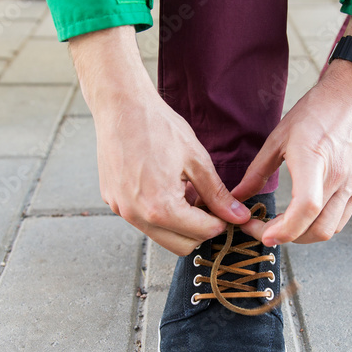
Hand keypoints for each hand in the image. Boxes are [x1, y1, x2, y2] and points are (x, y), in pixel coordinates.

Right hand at [70, 26, 250, 254]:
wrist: (121, 105)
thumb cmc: (159, 127)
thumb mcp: (197, 160)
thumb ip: (217, 194)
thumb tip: (238, 218)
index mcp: (161, 208)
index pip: (203, 233)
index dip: (220, 222)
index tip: (224, 207)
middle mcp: (137, 216)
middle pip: (182, 246)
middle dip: (200, 229)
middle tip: (207, 203)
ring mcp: (121, 210)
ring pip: (161, 236)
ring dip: (179, 223)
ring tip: (185, 191)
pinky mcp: (113, 201)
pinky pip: (142, 221)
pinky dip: (159, 213)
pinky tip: (164, 186)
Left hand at [233, 17, 351, 245]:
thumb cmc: (316, 112)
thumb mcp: (278, 138)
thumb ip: (257, 171)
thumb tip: (238, 196)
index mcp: (313, 160)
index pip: (305, 208)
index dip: (283, 229)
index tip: (262, 232)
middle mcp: (337, 177)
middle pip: (316, 229)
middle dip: (286, 238)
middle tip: (264, 229)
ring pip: (329, 230)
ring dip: (303, 236)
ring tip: (284, 226)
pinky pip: (341, 220)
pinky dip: (320, 226)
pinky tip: (304, 217)